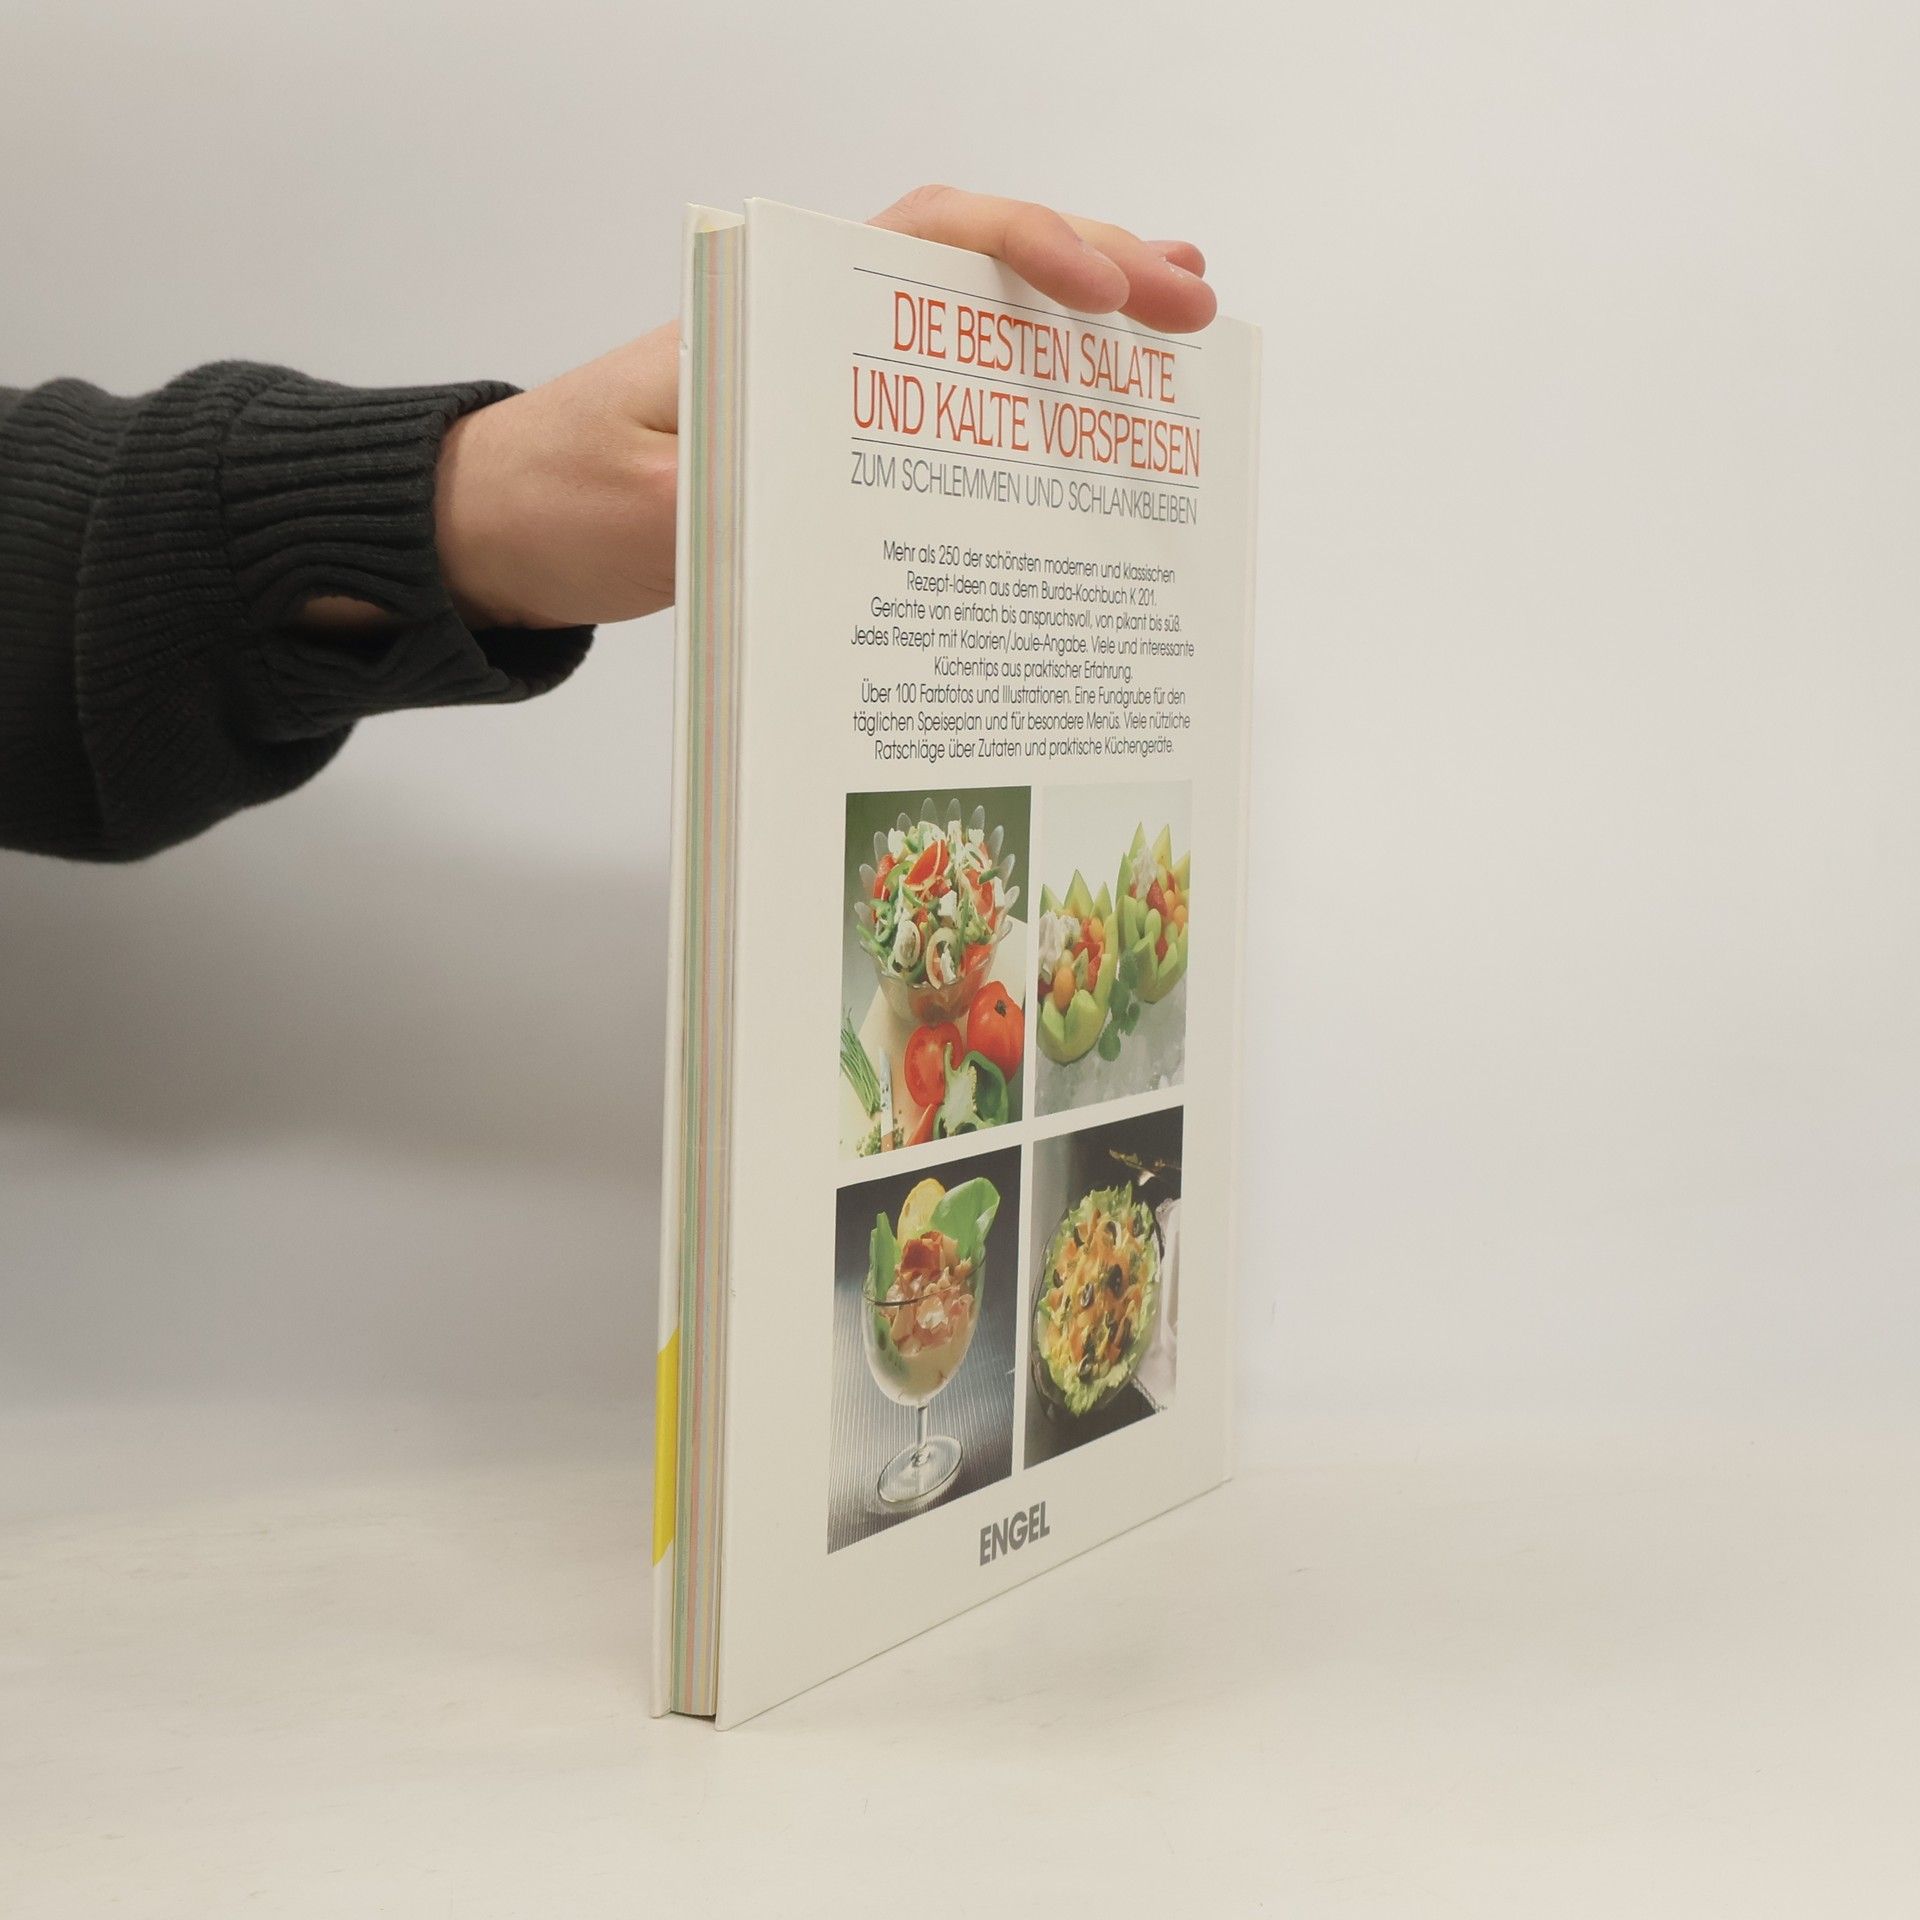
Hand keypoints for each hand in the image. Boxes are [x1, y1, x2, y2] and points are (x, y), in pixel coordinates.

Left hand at [426, 187, 1216, 632]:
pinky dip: (1022, 386)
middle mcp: (812, 324)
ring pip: (972, 317)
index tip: (1106, 292)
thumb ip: (729, 502)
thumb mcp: (637, 511)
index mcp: (773, 310)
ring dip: (1078, 316)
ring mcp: (826, 376)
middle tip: (1197, 303)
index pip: (926, 237)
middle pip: (976, 263)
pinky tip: (1083, 407)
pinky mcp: (828, 434)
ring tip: (1179, 324)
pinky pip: (944, 392)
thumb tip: (836, 503)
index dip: (1029, 248)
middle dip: (1096, 270)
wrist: (497, 530)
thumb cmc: (552, 502)